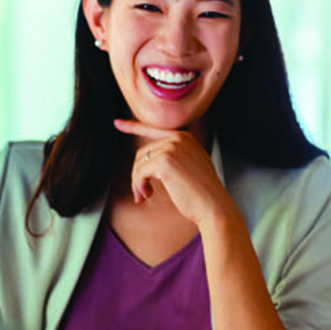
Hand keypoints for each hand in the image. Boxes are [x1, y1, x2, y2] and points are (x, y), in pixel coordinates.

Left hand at [114, 119, 232, 225]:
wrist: (213, 205)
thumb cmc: (203, 193)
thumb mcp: (191, 167)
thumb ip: (175, 157)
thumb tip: (148, 159)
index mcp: (186, 138)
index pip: (153, 130)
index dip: (133, 127)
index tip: (117, 123)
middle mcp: (179, 139)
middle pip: (143, 152)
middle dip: (138, 174)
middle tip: (143, 192)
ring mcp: (172, 148)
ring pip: (139, 163)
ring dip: (138, 182)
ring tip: (145, 196)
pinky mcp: (164, 162)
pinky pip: (139, 173)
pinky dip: (139, 186)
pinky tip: (147, 196)